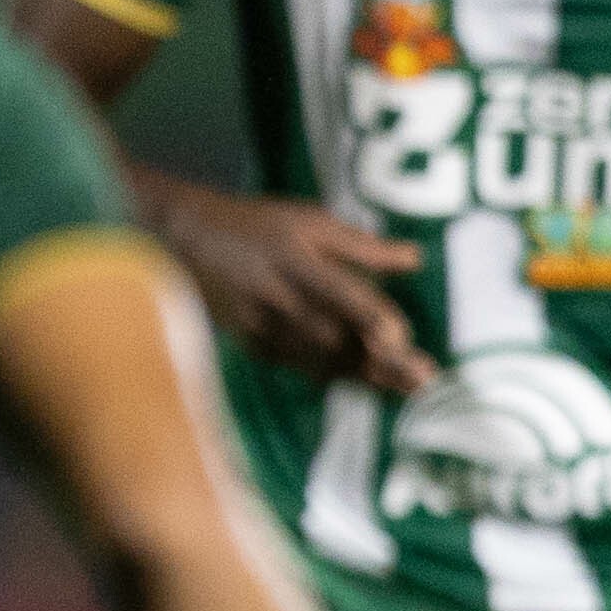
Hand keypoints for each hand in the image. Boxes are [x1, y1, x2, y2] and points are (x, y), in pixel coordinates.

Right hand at [155, 185, 431, 394]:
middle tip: (424, 379)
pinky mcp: (252, 343)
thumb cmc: (257, 224)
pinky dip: (333, 376)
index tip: (403, 338)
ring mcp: (262, 327)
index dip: (372, 318)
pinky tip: (364, 385)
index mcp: (295, 262)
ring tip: (406, 390)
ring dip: (366, 377)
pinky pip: (298, 366)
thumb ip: (362, 245)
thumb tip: (415, 258)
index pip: (342, 295)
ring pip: (320, 360)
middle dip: (383, 361)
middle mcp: (279, 299)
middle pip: (338, 339)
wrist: (186, 240)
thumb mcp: (309, 221)